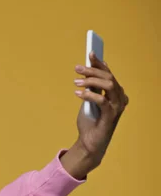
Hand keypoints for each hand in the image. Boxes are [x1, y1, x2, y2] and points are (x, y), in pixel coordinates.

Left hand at [61, 51, 128, 178]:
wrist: (89, 143)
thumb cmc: (90, 122)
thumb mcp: (88, 101)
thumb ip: (90, 88)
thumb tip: (85, 72)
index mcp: (116, 93)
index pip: (109, 74)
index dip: (100, 63)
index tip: (90, 52)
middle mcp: (120, 98)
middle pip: (109, 77)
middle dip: (93, 70)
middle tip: (77, 68)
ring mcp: (118, 107)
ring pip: (109, 85)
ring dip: (91, 81)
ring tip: (75, 82)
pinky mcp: (111, 116)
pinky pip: (102, 100)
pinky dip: (89, 95)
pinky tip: (77, 94)